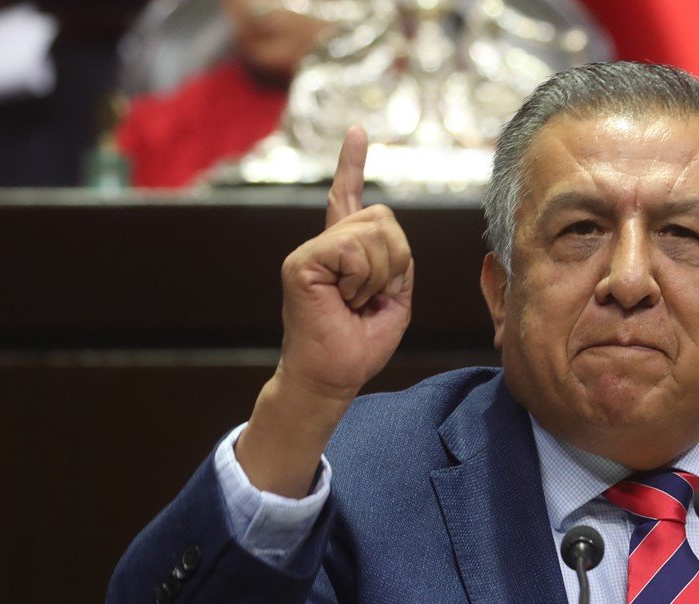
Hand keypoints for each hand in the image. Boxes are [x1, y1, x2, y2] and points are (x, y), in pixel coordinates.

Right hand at [277, 125, 413, 399]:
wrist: (333, 377)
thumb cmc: (360, 344)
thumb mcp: (394, 300)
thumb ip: (397, 263)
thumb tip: (386, 233)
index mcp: (346, 250)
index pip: (350, 198)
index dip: (352, 164)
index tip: (357, 132)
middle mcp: (326, 244)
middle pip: (385, 219)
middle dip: (395, 262)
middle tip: (368, 297)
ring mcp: (310, 251)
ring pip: (373, 234)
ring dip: (378, 276)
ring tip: (353, 301)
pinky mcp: (301, 262)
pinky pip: (352, 250)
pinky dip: (360, 280)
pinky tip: (341, 299)